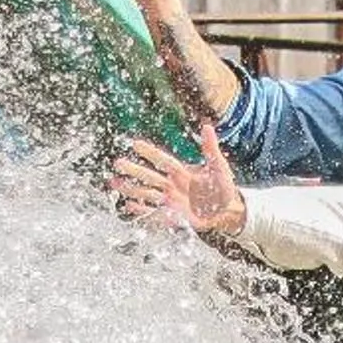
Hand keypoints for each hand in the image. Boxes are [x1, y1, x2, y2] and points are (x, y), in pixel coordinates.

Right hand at [110, 125, 243, 234]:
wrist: (228, 211)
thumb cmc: (223, 187)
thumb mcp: (219, 167)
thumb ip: (211, 149)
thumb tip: (207, 127)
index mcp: (182, 172)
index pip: (163, 160)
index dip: (150, 152)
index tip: (135, 143)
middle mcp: (172, 185)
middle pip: (150, 176)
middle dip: (134, 170)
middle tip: (118, 163)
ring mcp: (171, 200)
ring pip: (147, 193)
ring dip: (131, 189)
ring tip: (114, 183)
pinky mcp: (173, 216)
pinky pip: (155, 213)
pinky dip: (142, 210)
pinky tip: (129, 205)